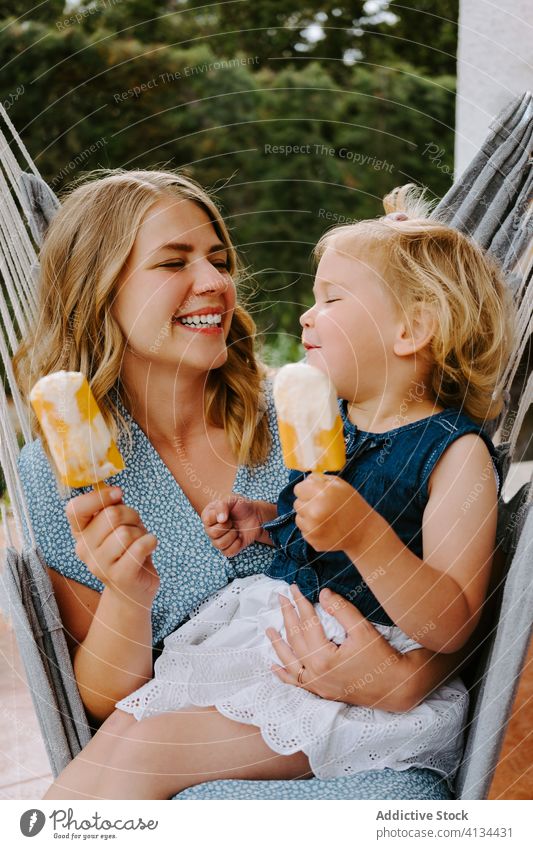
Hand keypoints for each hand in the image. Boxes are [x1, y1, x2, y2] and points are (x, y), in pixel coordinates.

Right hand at [65, 486, 159, 605]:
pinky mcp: (120, 576)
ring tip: (140, 541)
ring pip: (126, 532)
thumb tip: (114, 492)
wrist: (133, 590)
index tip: (118, 494)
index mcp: (80, 533)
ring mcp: (100, 566)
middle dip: (132, 515)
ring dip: (141, 532)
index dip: (99, 496)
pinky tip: (149, 547)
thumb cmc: (126, 550)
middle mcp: (85, 550)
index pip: (75, 508)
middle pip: (111, 515)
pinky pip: (139, 547)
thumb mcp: (115, 526)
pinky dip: (150, 542)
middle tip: (135, 526)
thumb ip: (111, 508)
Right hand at [201, 494, 264, 556]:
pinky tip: (239, 537)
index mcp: (208, 516)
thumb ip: (223, 506)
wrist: (254, 514)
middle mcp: (211, 529)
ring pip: (219, 544)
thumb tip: (221, 519)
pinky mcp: (227, 549)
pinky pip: (228, 553)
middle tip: (233, 521)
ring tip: (236, 529)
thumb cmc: (240, 506)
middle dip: (227, 526)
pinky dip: (236, 545)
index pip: (207, 520)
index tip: (228, 514)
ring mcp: (218, 540)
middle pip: (213, 533)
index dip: (220, 517)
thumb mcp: (232, 500)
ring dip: (232, 536)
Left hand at [267, 585, 411, 709]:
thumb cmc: (381, 658)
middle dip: (287, 616)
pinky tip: (274, 666)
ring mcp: (316, 685)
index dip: (300, 603)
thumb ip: (341, 610)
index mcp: (324, 657)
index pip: (307, 623)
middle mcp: (315, 674)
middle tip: (280, 598)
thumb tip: (323, 594)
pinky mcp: (321, 692)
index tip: (293, 588)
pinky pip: (296, 684)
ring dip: (278, 644)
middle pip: (295, 639)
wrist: (396, 687)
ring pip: (290, 662)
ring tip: (268, 628)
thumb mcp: (363, 629)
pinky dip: (283, 674)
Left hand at [293, 473, 370, 551]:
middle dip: (307, 503)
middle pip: (297, 503)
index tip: (315, 494)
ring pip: (298, 518)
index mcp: (321, 494)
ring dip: (307, 517)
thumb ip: (319, 479)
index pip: (298, 489)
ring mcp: (313, 528)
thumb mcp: (340, 484)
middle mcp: (314, 511)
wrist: (363, 532)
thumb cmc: (352, 504)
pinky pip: (304, 531)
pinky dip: (312, 529)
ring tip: (324, 517)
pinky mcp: (313, 541)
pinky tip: (325, 527)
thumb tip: (305, 480)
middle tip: (322, 506)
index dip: (306, 490)